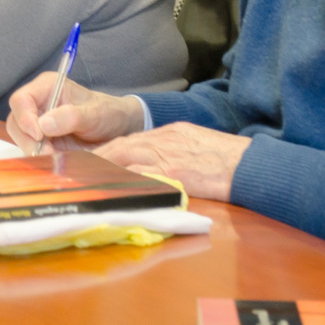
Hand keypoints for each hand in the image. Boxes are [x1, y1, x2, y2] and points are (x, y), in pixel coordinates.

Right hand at [6, 72, 144, 154]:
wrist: (118, 130)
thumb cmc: (108, 113)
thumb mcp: (96, 113)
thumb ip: (72, 116)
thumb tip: (44, 124)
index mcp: (48, 87)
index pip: (21, 99)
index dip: (25, 118)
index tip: (38, 135)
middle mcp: (39, 104)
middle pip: (16, 121)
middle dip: (27, 140)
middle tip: (47, 153)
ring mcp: (39, 124)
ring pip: (21, 138)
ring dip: (34, 151)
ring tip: (56, 157)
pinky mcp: (43, 142)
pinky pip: (32, 151)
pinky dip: (40, 158)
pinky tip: (56, 160)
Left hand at [94, 122, 251, 201]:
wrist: (248, 163)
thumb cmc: (226, 156)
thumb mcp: (194, 142)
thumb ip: (171, 148)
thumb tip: (154, 162)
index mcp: (168, 133)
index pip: (128, 140)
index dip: (106, 151)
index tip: (89, 160)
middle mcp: (162, 141)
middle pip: (120, 147)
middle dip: (96, 159)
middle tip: (75, 171)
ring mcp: (166, 157)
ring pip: (124, 160)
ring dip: (102, 171)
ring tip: (84, 181)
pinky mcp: (172, 174)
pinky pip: (141, 179)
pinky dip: (122, 184)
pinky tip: (109, 191)